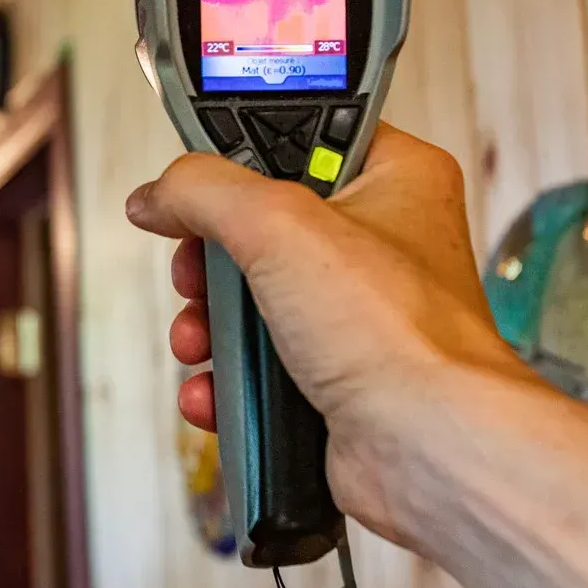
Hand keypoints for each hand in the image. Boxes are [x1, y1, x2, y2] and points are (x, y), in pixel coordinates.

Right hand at [124, 124, 536, 543]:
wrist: (429, 450)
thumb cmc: (401, 336)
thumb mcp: (278, 225)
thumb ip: (203, 190)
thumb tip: (157, 194)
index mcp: (394, 178)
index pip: (300, 136)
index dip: (240, 157)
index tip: (198, 180)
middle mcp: (381, 241)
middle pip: (258, 225)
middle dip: (209, 263)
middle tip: (199, 273)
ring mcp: (357, 312)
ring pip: (251, 299)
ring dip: (209, 327)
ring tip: (201, 340)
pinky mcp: (336, 373)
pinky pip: (259, 363)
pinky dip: (228, 379)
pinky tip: (216, 389)